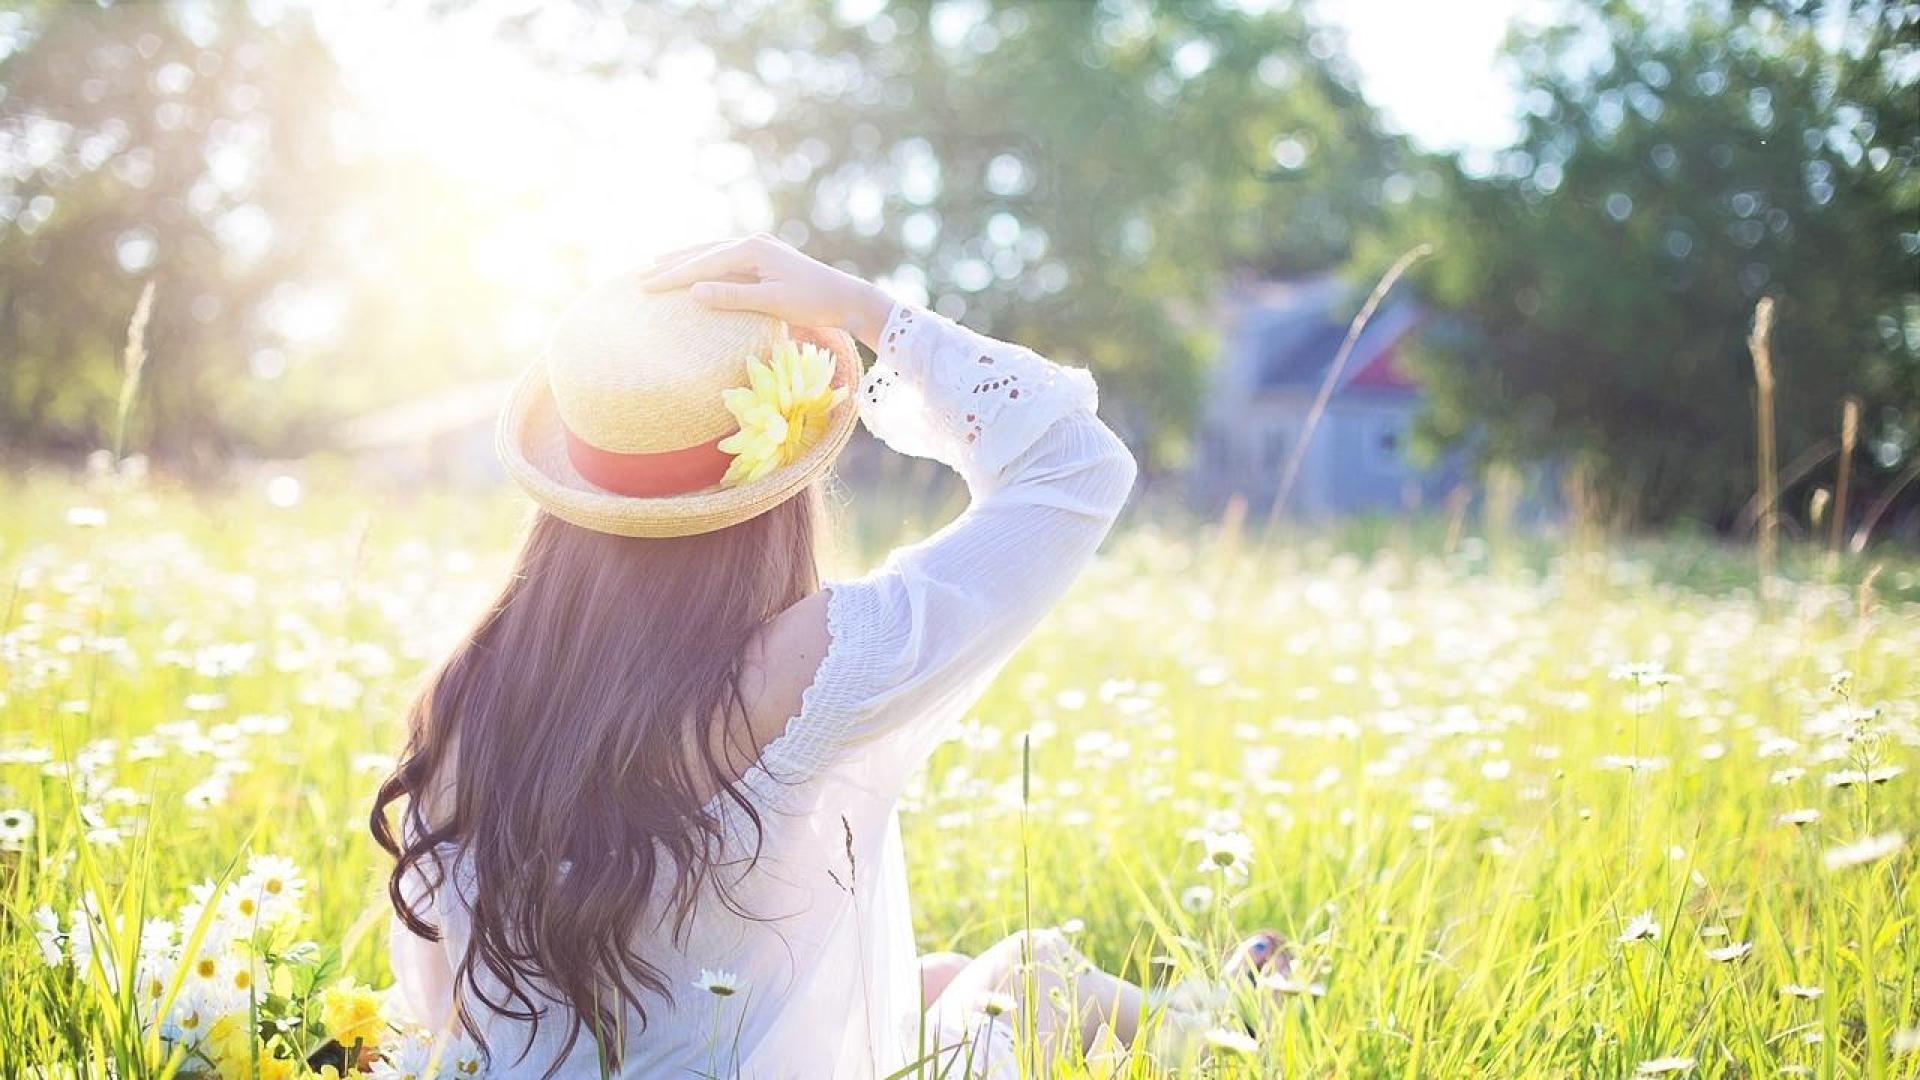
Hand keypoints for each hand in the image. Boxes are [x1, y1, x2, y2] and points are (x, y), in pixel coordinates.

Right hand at [637, 234, 894, 350]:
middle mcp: (753, 242)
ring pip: (712, 252)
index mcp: (752, 249)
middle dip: (671, 265)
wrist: (847, 298)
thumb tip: (694, 290)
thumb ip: (733, 296)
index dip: (673, 276)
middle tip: (640, 277)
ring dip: (685, 260)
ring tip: (657, 268)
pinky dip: (704, 264)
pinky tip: (694, 270)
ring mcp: (759, 248)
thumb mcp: (773, 302)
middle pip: (703, 252)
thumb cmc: (814, 302)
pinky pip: (725, 258)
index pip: (703, 263)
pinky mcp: (764, 258)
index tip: (646, 287)